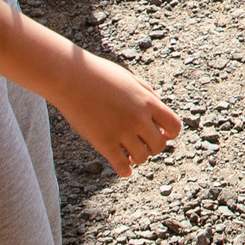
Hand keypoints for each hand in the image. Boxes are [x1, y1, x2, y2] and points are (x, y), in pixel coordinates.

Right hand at [57, 48, 181, 176]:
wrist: (70, 77)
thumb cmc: (98, 74)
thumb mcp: (129, 78)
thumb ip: (147, 93)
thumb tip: (159, 105)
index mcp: (147, 101)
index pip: (174, 126)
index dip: (171, 133)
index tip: (162, 134)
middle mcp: (138, 118)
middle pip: (160, 145)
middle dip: (154, 146)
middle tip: (143, 144)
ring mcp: (121, 131)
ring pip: (142, 157)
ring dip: (138, 157)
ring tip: (131, 154)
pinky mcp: (103, 143)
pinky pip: (121, 166)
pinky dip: (125, 170)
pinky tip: (124, 169)